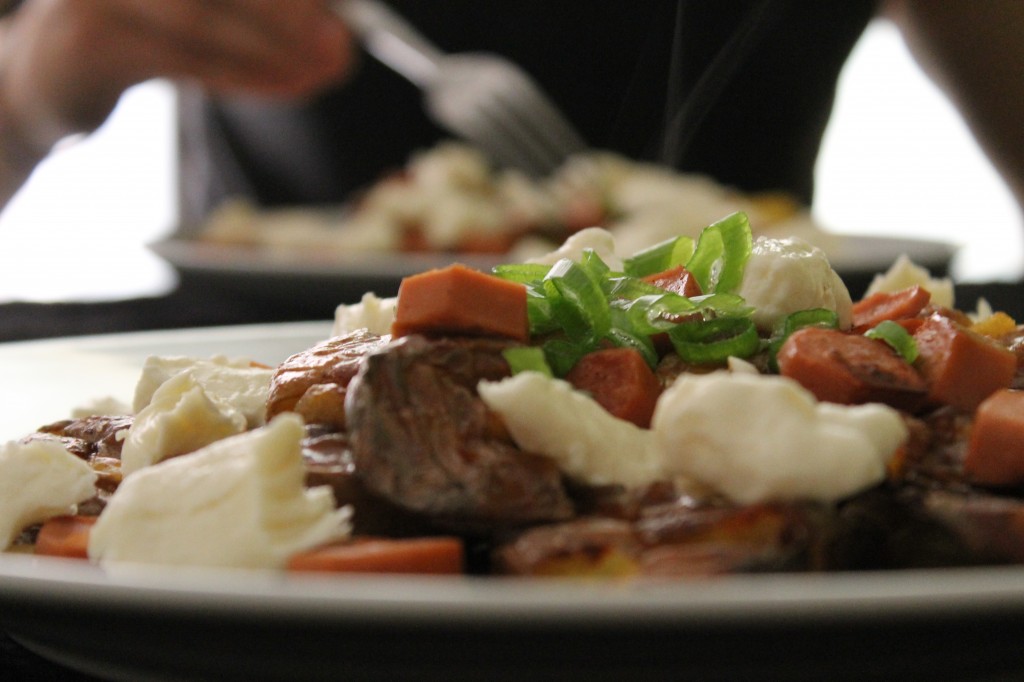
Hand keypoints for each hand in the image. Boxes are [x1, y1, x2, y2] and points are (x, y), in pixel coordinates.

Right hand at [0, 0, 353, 149]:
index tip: (344, 7)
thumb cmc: (142, 30)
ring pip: (202, 14)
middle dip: (291, 8)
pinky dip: (246, 76)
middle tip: (344, 41)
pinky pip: (185, 61)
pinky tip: (292, 85)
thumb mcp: (203, 7)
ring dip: (275, 46)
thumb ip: (262, 8)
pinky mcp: (93, 40)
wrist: (50, 76)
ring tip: (328, 68)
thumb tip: (336, 25)